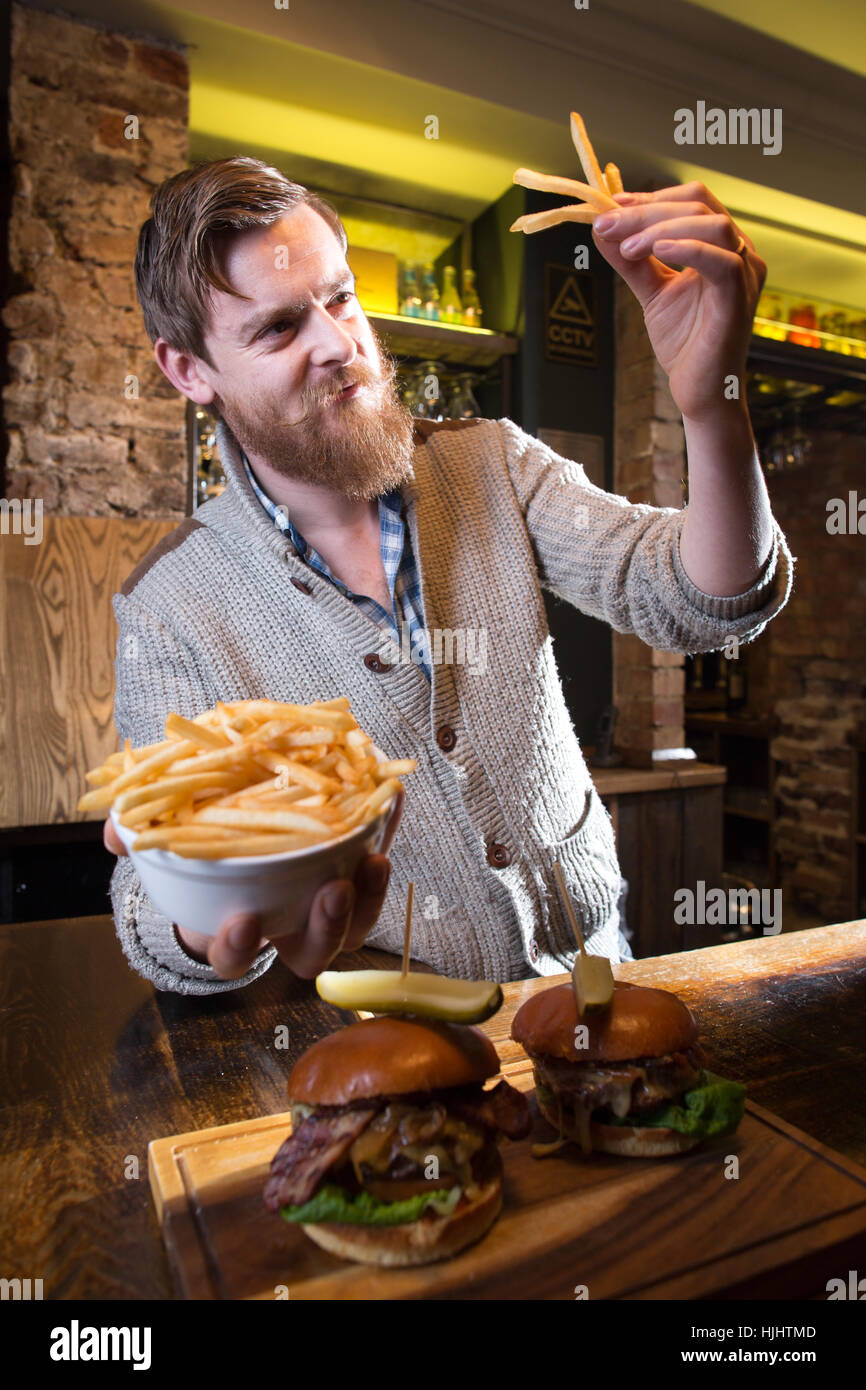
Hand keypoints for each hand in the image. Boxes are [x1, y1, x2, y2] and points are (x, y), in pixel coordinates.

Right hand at [103, 785, 403, 979]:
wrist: (236, 825)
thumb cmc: (201, 847)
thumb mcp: (166, 840)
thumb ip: (137, 835)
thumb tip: (115, 834)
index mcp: (239, 930)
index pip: (238, 957)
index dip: (241, 948)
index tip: (244, 922)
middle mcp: (288, 928)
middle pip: (313, 952)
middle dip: (325, 928)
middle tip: (331, 892)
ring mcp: (326, 905)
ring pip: (356, 923)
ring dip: (369, 897)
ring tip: (373, 861)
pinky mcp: (355, 870)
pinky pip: (376, 866)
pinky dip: (386, 839)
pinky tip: (390, 805)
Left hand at [591, 182, 766, 422]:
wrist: (700, 392)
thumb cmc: (685, 344)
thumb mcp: (651, 292)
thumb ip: (630, 260)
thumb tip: (600, 227)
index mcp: (722, 246)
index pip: (692, 201)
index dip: (650, 198)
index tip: (611, 207)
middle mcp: (741, 253)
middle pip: (697, 205)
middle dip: (645, 212)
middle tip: (606, 225)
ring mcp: (745, 273)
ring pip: (711, 224)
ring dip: (660, 228)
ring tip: (626, 248)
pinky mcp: (740, 298)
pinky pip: (722, 261)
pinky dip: (688, 249)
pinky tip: (656, 252)